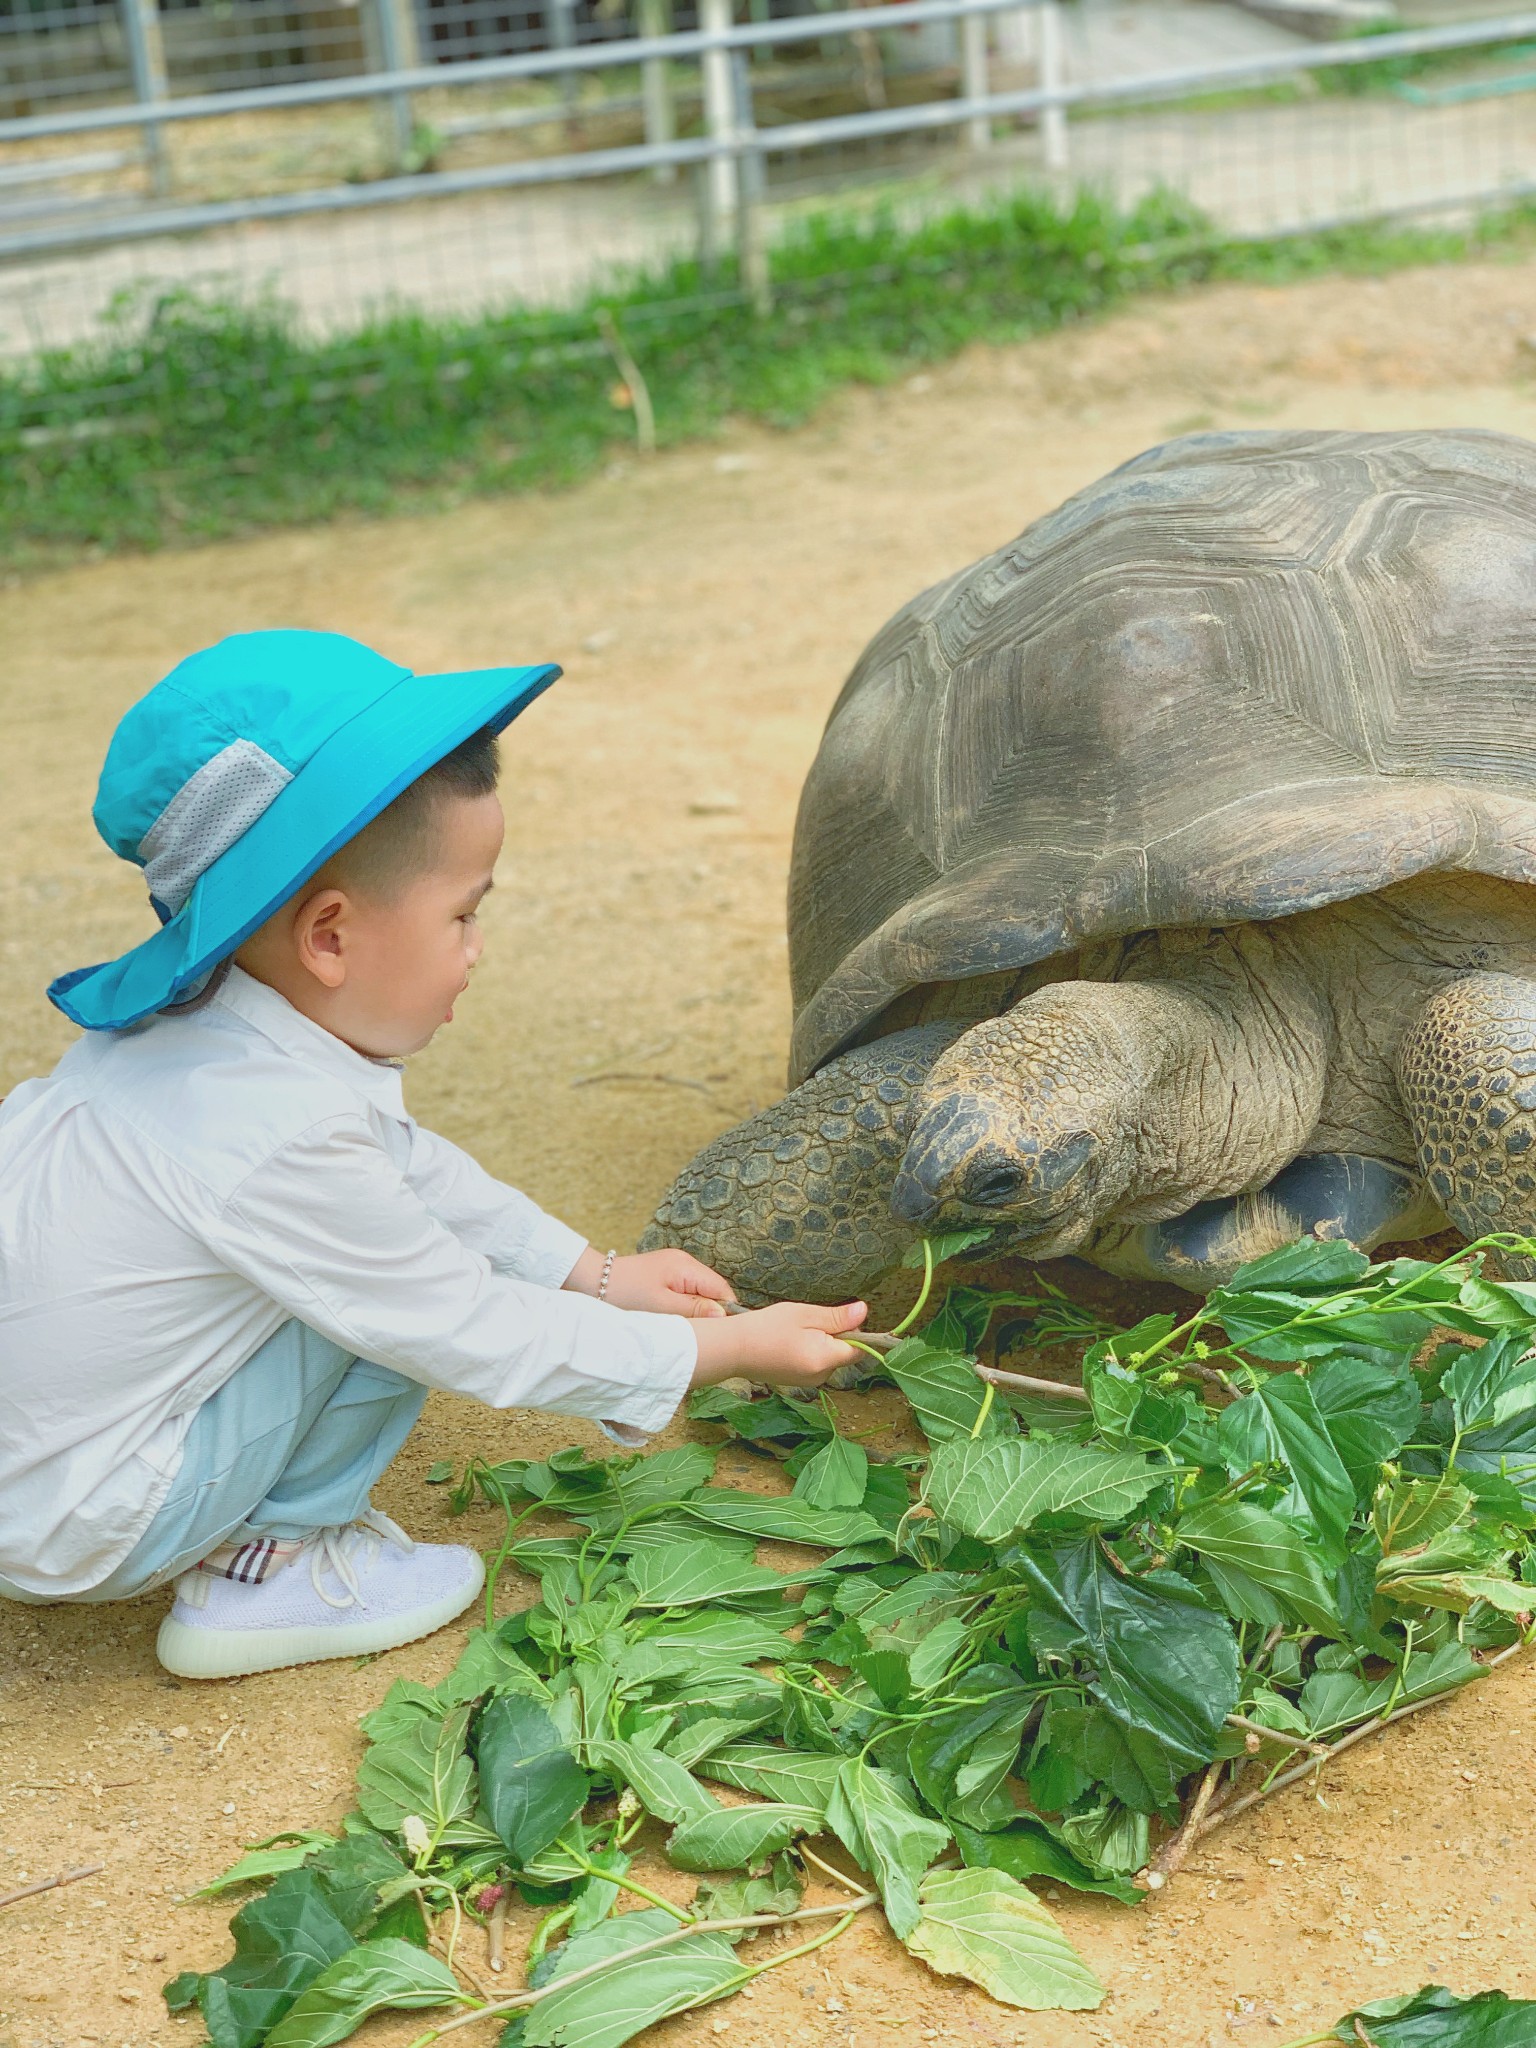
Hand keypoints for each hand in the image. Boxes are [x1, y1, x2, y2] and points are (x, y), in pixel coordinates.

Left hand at [564, 1245, 736, 1317]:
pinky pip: (684, 1292)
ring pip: (698, 1293)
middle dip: (709, 1313)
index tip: (719, 1334)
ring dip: (695, 1311)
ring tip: (683, 1328)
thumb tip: (725, 1315)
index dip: (725, 1312)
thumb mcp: (661, 1307)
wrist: (592, 1282)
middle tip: (699, 1335)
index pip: (722, 1290)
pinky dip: (683, 1307)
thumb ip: (694, 1309)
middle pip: (712, 1291)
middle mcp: (685, 1262)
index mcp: (686, 1267)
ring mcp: (674, 1267)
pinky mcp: (664, 1275)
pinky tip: (672, 1319)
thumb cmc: (625, 1294)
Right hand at [691, 1299, 868, 1389]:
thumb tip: (865, 1312)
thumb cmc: (768, 1327)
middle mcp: (820, 1377)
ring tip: (795, 1331)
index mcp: (825, 1359)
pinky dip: (808, 1352)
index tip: (838, 1317)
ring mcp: (807, 1382)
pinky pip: (814, 1365)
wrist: (734, 1349)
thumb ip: (837, 1317)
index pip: (859, 1349)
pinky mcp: (796, 1382)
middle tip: (810, 1320)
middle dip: (835, 1336)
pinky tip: (789, 1342)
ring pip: (828, 1359)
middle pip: (843, 1354)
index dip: (855, 1332)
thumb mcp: (805, 1314)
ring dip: (821, 1344)